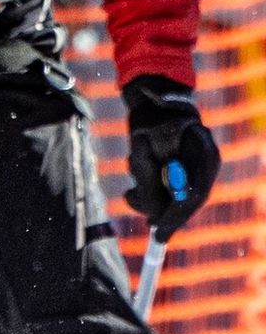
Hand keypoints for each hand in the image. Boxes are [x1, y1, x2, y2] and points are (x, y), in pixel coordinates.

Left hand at [123, 75, 219, 242]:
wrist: (152, 98)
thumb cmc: (149, 119)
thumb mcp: (143, 151)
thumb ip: (149, 183)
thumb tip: (153, 218)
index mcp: (202, 153)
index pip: (194, 194)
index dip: (176, 217)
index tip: (159, 235)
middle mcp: (204, 161)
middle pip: (186, 200)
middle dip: (159, 210)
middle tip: (139, 215)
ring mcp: (195, 165)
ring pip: (172, 197)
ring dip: (147, 196)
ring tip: (130, 190)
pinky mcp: (182, 169)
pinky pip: (167, 189)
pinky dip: (148, 190)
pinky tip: (134, 180)